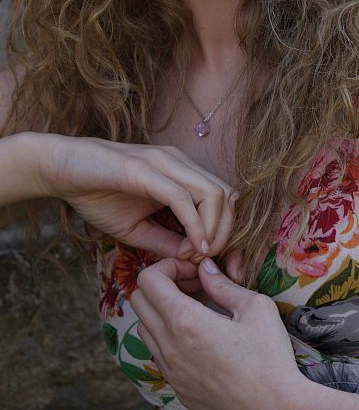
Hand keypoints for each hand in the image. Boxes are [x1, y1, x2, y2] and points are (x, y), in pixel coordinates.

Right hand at [33, 133, 235, 257]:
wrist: (62, 169)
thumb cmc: (98, 195)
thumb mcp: (137, 229)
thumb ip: (166, 242)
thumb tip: (194, 261)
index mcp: (181, 173)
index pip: (225, 198)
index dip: (229, 232)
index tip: (216, 263)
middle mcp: (179, 163)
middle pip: (228, 195)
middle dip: (228, 233)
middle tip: (211, 262)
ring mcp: (164, 163)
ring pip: (213, 193)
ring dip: (214, 230)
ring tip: (199, 255)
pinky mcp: (145, 170)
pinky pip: (182, 197)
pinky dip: (194, 224)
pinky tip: (191, 247)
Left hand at [131, 257, 302, 409]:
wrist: (274, 409)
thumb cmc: (269, 358)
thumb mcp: (255, 308)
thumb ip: (223, 284)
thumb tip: (205, 268)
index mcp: (185, 322)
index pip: (148, 280)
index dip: (168, 266)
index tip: (194, 270)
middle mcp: (169, 347)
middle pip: (139, 301)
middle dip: (162, 283)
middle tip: (194, 284)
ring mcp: (170, 370)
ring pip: (144, 327)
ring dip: (162, 309)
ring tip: (197, 307)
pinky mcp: (177, 386)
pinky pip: (157, 352)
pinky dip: (168, 334)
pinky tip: (199, 333)